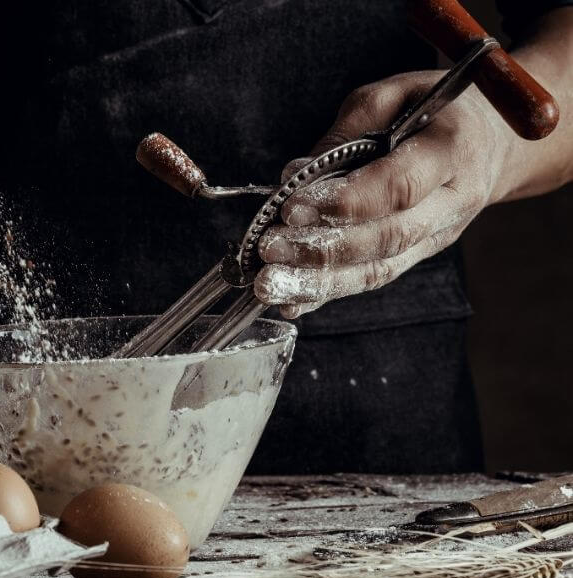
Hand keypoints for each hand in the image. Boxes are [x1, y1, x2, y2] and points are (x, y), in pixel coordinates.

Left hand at [253, 71, 515, 317]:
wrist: (487, 141)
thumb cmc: (431, 110)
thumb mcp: (391, 96)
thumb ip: (347, 133)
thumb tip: (296, 174)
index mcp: (451, 150)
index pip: (398, 186)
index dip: (344, 202)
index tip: (292, 207)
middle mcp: (450, 202)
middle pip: (386, 238)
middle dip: (321, 249)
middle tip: (269, 249)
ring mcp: (436, 237)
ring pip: (378, 271)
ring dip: (318, 283)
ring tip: (269, 285)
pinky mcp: (416, 257)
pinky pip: (371, 280)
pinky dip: (328, 295)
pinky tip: (291, 302)